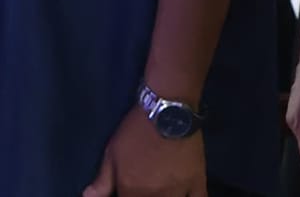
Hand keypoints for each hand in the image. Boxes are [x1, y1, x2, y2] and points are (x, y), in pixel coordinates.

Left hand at [84, 106, 205, 196]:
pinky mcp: (197, 179)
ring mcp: (179, 189)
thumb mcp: (112, 153)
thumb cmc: (136, 131)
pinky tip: (184, 196)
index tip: (125, 192)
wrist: (168, 110)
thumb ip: (101, 181)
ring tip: (160, 192)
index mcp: (131, 190)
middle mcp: (155, 195)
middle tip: (142, 188)